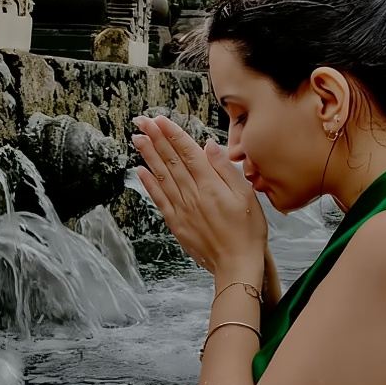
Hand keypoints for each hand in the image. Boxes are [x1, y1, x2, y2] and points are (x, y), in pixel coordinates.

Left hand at [130, 115, 265, 279]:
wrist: (236, 265)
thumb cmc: (247, 231)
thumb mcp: (246, 195)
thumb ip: (225, 169)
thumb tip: (208, 145)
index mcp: (211, 185)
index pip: (188, 152)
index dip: (173, 134)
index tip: (160, 119)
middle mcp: (192, 195)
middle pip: (171, 160)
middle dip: (155, 138)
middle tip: (142, 121)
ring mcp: (181, 209)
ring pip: (161, 176)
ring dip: (148, 155)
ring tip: (137, 137)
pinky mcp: (176, 223)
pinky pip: (158, 199)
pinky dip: (148, 184)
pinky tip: (140, 171)